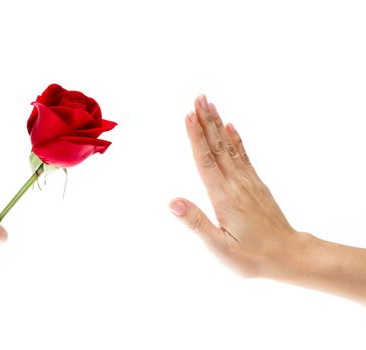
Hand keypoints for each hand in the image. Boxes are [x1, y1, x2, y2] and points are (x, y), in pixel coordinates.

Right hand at [170, 95, 304, 278]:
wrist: (291, 256)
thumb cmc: (253, 257)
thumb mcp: (220, 247)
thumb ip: (196, 223)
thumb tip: (172, 202)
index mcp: (223, 196)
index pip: (205, 161)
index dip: (195, 137)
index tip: (188, 115)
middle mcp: (236, 183)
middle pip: (217, 146)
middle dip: (206, 121)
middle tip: (198, 98)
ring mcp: (248, 182)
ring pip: (230, 147)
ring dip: (218, 124)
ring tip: (210, 105)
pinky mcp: (256, 185)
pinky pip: (244, 156)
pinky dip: (236, 139)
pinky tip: (232, 127)